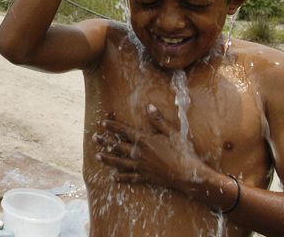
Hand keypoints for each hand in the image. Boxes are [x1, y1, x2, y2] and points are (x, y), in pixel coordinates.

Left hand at [93, 104, 208, 191]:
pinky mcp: (146, 177)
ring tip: (97, 156)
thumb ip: (158, 120)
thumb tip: (148, 106)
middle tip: (94, 138)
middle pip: (118, 146)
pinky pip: (131, 177)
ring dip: (108, 159)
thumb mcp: (172, 132)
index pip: (125, 131)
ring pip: (120, 162)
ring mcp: (141, 167)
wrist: (189, 174)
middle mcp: (139, 154)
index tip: (103, 123)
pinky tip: (114, 177)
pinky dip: (122, 178)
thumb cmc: (183, 152)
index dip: (113, 126)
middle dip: (105, 142)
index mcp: (145, 141)